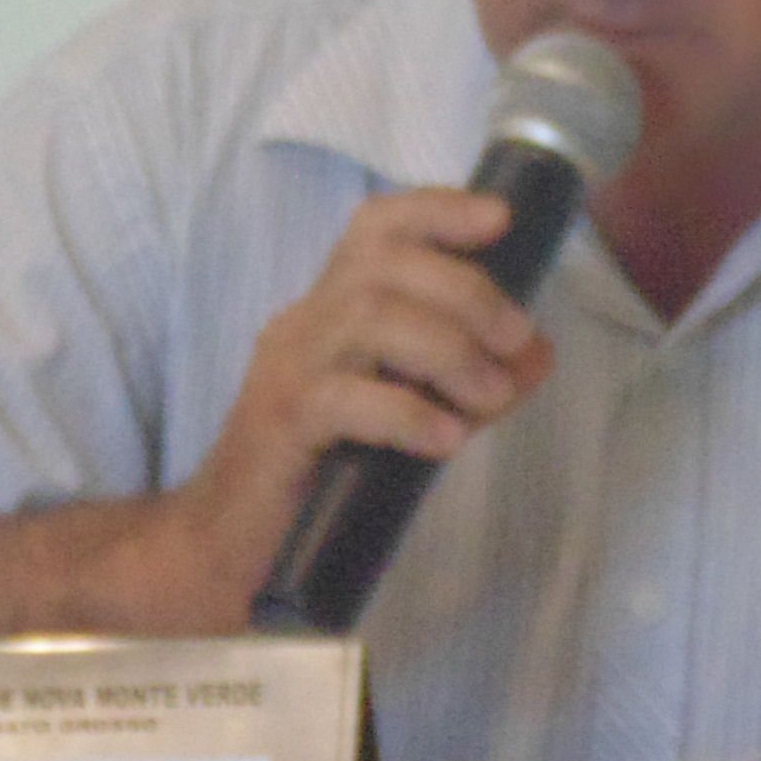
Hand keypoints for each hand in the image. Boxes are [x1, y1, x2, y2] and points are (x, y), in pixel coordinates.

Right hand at [173, 186, 553, 600]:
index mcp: (330, 311)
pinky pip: (344, 398)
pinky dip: (406, 411)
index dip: (437, 211)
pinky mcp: (279, 426)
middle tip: (515, 339)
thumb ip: (466, 382)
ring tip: (490, 396)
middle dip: (464, 289)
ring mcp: (286, 371)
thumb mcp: (407, 418)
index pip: (375, 229)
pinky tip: (445, 439)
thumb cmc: (318, 481)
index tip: (499, 219)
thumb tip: (537, 355)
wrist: (223, 550)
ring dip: (447, 348)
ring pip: (368, 318)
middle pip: (382, 265)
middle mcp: (303, 325)